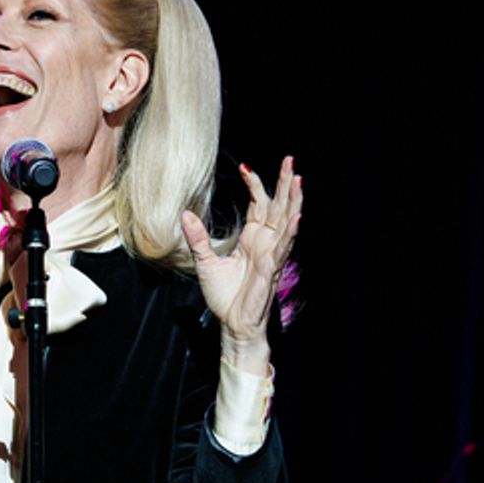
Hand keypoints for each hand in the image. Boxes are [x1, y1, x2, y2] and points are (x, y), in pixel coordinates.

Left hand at [180, 156, 302, 374]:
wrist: (231, 324)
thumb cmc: (224, 296)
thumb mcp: (204, 261)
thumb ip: (197, 238)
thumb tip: (185, 214)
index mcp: (252, 239)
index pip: (259, 205)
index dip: (255, 186)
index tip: (245, 167)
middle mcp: (265, 243)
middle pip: (279, 207)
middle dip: (284, 183)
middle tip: (289, 159)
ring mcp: (271, 254)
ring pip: (287, 222)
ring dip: (294, 201)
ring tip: (298, 178)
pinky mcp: (272, 268)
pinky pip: (283, 247)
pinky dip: (290, 231)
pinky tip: (297, 216)